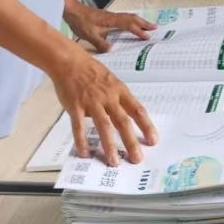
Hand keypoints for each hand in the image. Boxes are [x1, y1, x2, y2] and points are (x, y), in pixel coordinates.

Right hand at [48, 45, 157, 166]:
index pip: (138, 110)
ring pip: (103, 126)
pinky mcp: (75, 106)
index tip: (153, 140)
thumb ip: (118, 99)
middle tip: (137, 159)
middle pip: (123, 122)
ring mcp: (92, 102)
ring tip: (114, 162)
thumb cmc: (91, 71)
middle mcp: (108, 97)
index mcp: (120, 90)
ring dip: (109, 146)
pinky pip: (79, 127)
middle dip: (131, 142)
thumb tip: (128, 118)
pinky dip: (82, 141)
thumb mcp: (112, 81)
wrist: (69, 62)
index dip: (147, 126)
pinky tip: (85, 153)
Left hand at [63, 0, 156, 51]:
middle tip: (156, 28)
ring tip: (148, 26)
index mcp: (111, 20)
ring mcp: (111, 16)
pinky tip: (132, 24)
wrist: (72, 10)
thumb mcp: (89, 35)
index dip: (138, 30)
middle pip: (132, 18)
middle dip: (144, 23)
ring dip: (139, 21)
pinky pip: (124, 18)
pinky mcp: (108, 17)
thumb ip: (101, 43)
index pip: (128, 25)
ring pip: (129, 17)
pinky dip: (132, 21)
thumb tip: (112, 50)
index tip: (147, 37)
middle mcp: (114, 16)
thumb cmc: (81, 22)